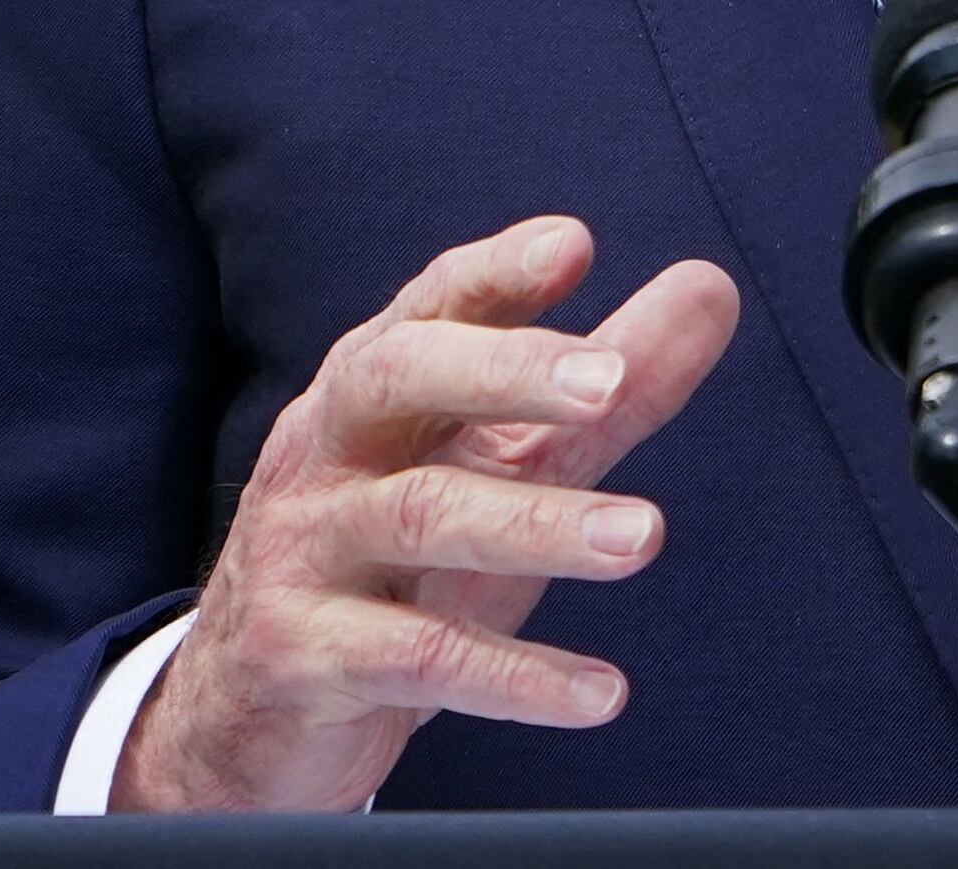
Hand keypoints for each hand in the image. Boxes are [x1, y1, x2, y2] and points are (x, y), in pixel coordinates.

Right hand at [113, 218, 740, 810]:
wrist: (246, 710)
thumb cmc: (393, 563)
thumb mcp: (500, 468)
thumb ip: (605, 391)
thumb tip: (711, 288)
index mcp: (372, 390)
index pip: (430, 307)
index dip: (496, 274)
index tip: (573, 246)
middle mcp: (327, 451)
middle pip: (399, 377)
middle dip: (506, 367)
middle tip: (609, 379)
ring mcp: (304, 551)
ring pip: (421, 516)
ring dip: (541, 524)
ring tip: (646, 536)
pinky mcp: (301, 655)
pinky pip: (414, 658)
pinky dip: (515, 678)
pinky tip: (602, 693)